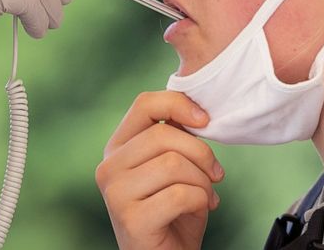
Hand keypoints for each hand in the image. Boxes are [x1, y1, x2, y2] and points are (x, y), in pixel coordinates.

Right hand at [96, 91, 224, 249]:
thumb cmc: (175, 210)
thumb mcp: (175, 165)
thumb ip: (176, 137)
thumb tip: (198, 110)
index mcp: (118, 148)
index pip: (144, 104)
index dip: (179, 104)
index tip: (205, 120)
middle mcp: (108, 167)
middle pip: (163, 134)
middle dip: (201, 153)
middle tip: (215, 174)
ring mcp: (115, 194)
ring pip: (173, 163)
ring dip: (202, 181)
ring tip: (207, 195)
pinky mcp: (130, 220)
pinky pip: (180, 195)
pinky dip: (201, 200)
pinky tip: (202, 210)